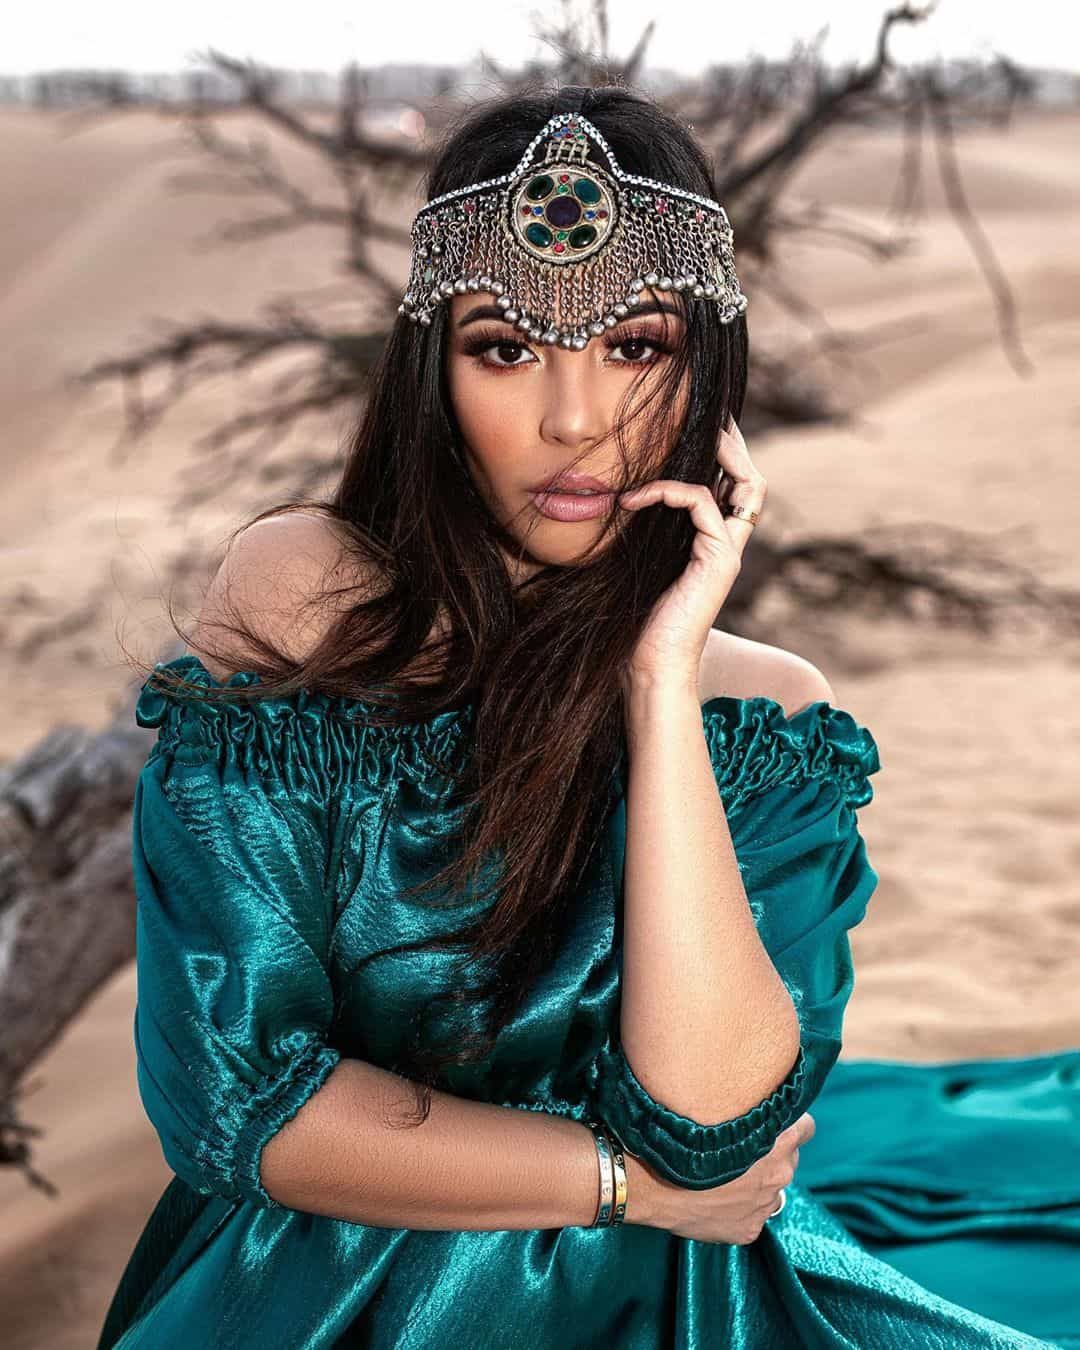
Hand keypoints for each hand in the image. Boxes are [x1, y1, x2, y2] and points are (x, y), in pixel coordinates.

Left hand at [618, 417, 765, 691]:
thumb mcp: (635, 565)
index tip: (696, 429)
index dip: (722, 457)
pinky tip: (634, 499)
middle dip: (733, 444)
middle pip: (751, 481)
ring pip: (746, 485)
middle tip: (711, 414)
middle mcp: (727, 547)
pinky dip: (666, 491)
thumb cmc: (634, 626)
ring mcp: (728, 553)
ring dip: (717, 452)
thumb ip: (641, 534)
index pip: (730, 491)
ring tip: (687, 433)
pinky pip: (700, 502)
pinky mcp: (718, 559)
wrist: (649, 668)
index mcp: (711, 548)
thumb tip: (614, 499)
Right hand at [625, 1111, 814, 1244]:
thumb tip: (753, 1107)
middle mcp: (778, 1175)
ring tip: (725, 1179)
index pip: (806, 1128)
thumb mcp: (717, 1111)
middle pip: (789, 1160)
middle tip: (741, 1151)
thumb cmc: (679, 1139)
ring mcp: (764, 1206)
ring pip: (772, 1190)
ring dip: (757, 1185)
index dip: (791, 1124)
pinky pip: (752, 1216)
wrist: (651, 1182)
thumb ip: (745, 1114)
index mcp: (776, 1142)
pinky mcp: (749, 1230)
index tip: (776, 1123)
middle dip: (772, 1155)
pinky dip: (739, 1210)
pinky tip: (715, 1202)